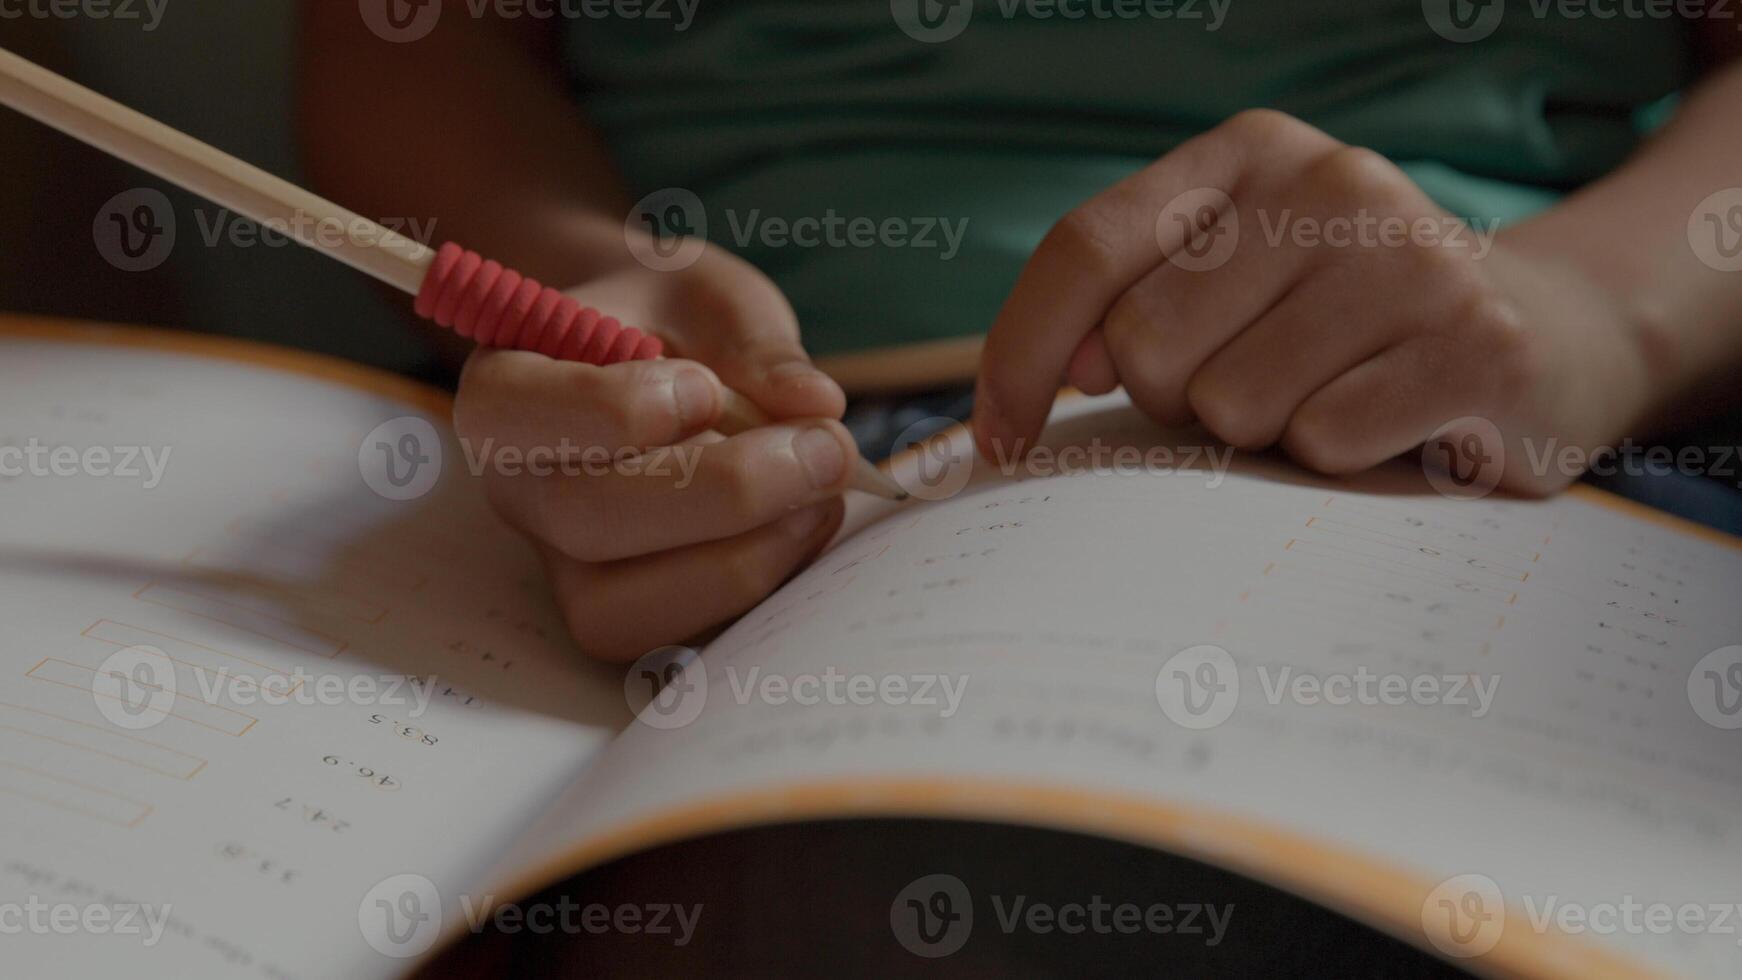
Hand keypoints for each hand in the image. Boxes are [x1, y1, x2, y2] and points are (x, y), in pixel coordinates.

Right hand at [455, 246, 855, 660]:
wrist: (659, 361)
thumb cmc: (672, 322)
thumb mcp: (710, 298)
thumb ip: (757, 344)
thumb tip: (815, 405)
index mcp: (507, 391)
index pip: (514, 413)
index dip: (614, 408)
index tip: (705, 385)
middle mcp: (520, 490)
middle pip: (581, 520)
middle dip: (721, 492)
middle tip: (824, 449)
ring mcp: (564, 566)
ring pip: (617, 609)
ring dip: (740, 560)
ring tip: (821, 496)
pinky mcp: (626, 612)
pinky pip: (677, 638)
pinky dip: (758, 588)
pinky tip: (808, 525)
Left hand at [973, 110, 1656, 495]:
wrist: (1546, 337)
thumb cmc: (1346, 327)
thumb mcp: (1236, 282)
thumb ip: (1131, 306)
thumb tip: (1050, 379)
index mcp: (1248, 156)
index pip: (1083, 249)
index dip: (1020, 355)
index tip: (1001, 440)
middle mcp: (1330, 181)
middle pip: (1144, 347)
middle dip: (1178, 403)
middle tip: (1256, 389)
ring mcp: (1412, 256)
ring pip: (1232, 408)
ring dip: (1265, 436)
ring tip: (1330, 400)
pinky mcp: (1477, 344)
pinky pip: (1324, 444)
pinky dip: (1340, 461)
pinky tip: (1391, 426)